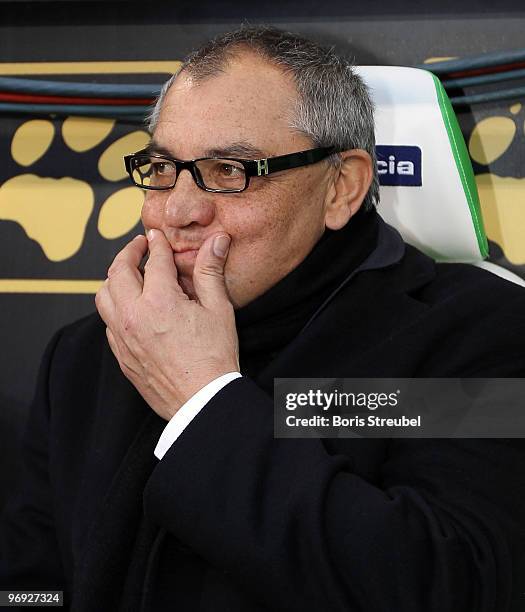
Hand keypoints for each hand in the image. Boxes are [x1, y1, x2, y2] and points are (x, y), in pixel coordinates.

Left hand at [95, 229, 238, 420]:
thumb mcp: (219, 310)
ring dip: (114, 279)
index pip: (153, 260)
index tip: (157, 236)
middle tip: (139, 246)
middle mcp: (134, 316)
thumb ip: (211, 272)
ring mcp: (123, 337)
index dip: (156, 243)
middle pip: (118, 271)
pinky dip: (114, 307)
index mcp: (159, 301)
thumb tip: (216, 243)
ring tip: (128, 274)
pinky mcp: (122, 355)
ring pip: (103, 296)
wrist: (202, 400)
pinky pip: (107, 323)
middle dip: (128, 252)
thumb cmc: (214, 358)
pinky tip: (129, 308)